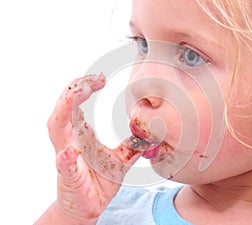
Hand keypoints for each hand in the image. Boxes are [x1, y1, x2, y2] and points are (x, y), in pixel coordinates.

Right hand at [41, 74, 139, 224]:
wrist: (89, 207)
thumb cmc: (100, 181)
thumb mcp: (121, 160)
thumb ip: (132, 145)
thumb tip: (149, 132)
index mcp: (80, 135)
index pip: (75, 104)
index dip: (83, 88)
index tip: (100, 79)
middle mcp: (69, 142)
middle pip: (63, 110)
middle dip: (73, 91)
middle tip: (90, 79)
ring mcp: (66, 159)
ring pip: (57, 130)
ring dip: (64, 111)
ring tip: (78, 94)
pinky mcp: (69, 177)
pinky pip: (64, 166)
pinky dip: (65, 159)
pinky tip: (70, 153)